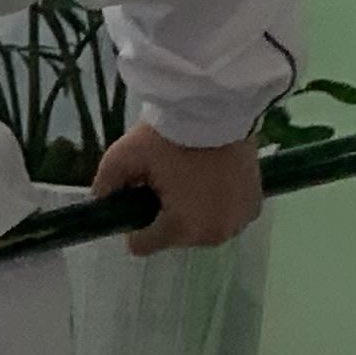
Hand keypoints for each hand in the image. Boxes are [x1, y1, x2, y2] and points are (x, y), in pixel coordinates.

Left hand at [90, 124, 265, 256]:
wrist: (219, 109)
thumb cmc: (168, 135)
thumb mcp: (121, 157)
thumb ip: (105, 186)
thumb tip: (101, 202)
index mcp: (182, 228)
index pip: (142, 245)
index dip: (132, 220)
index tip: (137, 193)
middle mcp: (215, 234)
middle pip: (172, 236)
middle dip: (161, 213)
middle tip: (163, 179)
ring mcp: (239, 221)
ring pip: (198, 227)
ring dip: (188, 211)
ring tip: (186, 176)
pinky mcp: (255, 206)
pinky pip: (222, 215)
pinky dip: (212, 203)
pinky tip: (206, 177)